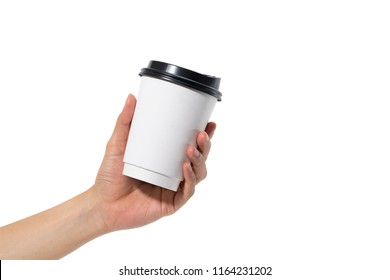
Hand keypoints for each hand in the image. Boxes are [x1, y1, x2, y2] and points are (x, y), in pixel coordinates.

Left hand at [92, 94, 215, 231]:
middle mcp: (174, 173)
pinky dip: (190, 179)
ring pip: (198, 174)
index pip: (190, 145)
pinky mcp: (172, 203)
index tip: (209, 122)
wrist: (102, 205)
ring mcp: (174, 188)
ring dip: (199, 161)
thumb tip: (132, 97)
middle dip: (205, 146)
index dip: (204, 135)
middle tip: (201, 134)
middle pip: (199, 158)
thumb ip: (124, 122)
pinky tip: (185, 168)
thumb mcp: (117, 144)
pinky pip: (187, 191)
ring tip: (191, 149)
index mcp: (166, 159)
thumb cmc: (109, 176)